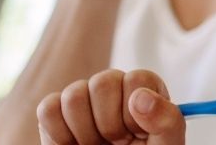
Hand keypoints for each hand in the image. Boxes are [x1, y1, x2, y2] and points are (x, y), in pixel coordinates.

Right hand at [35, 68, 184, 144]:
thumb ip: (167, 120)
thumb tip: (142, 97)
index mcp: (144, 90)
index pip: (137, 78)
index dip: (135, 110)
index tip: (137, 133)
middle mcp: (114, 88)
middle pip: (103, 82)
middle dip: (109, 123)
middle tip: (116, 143)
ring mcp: (83, 98)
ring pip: (74, 95)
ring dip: (85, 131)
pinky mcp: (54, 112)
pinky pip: (49, 110)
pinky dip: (60, 135)